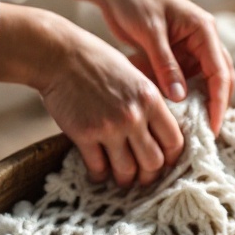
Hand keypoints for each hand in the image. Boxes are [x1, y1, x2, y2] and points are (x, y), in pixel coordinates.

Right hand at [0, 4, 183, 185]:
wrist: (60, 55)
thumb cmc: (97, 61)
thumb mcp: (135, 75)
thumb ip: (149, 103)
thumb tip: (159, 132)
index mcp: (151, 99)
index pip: (174, 142)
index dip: (171, 159)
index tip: (164, 163)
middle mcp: (133, 116)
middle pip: (153, 163)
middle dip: (149, 176)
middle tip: (142, 178)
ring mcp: (109, 127)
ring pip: (127, 170)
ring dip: (124, 180)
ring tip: (121, 179)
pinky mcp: (84, 135)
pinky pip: (98, 168)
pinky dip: (99, 175)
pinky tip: (99, 173)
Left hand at [9, 0, 234, 133]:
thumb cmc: (133, 2)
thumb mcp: (150, 33)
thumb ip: (165, 65)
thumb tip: (180, 97)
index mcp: (204, 29)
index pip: (221, 71)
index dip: (219, 102)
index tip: (213, 126)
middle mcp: (203, 39)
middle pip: (220, 79)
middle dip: (215, 106)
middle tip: (206, 135)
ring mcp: (190, 48)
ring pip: (203, 83)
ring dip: (198, 104)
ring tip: (190, 130)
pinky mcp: (176, 56)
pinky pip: (184, 82)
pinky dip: (180, 98)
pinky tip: (171, 115)